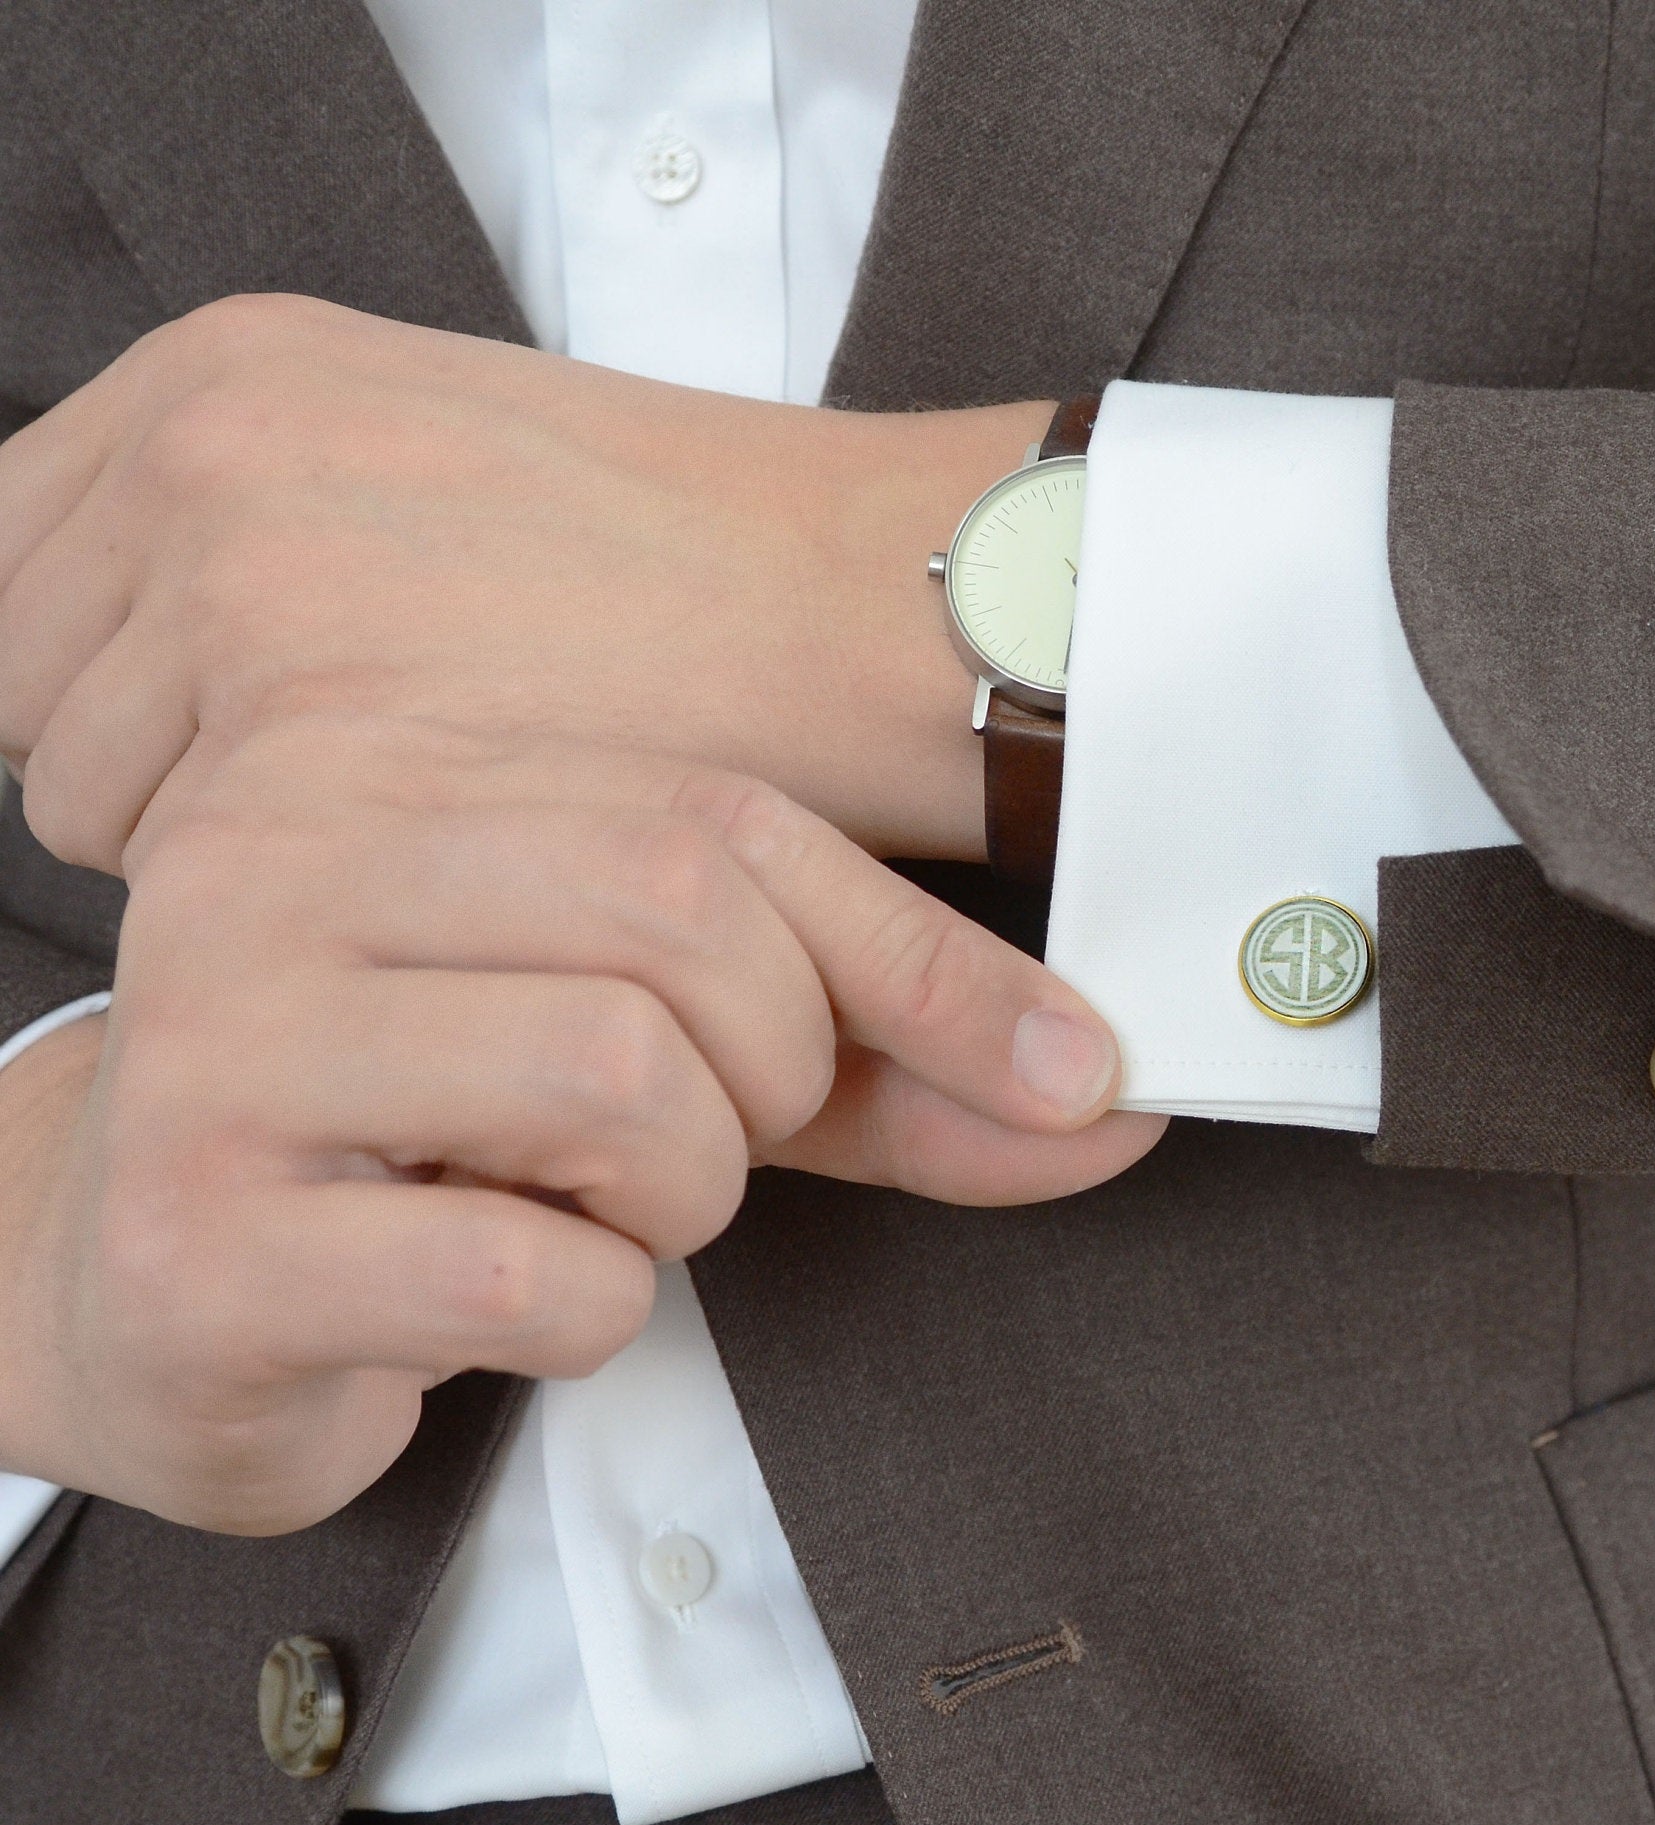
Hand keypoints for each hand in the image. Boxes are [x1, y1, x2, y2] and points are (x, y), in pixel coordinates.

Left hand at [0, 293, 1043, 874]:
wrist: (858, 610)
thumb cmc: (692, 563)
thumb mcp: (439, 453)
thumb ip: (263, 515)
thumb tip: (140, 631)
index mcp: (230, 370)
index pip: (13, 566)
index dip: (106, 675)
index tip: (221, 741)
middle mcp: (210, 459)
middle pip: (28, 684)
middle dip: (145, 764)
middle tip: (329, 805)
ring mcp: (249, 588)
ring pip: (92, 800)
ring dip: (215, 848)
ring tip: (395, 844)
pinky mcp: (314, 731)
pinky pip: (193, 881)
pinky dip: (291, 911)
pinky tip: (421, 882)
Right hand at [0, 716, 1161, 1531]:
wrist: (144, 1281)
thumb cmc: (435, 1152)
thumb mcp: (683, 1075)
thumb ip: (886, 1074)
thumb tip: (1113, 1103)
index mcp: (404, 778)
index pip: (736, 825)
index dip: (933, 966)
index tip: (1064, 1072)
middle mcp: (292, 863)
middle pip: (687, 930)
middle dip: (769, 1086)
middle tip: (689, 1147)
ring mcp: (225, 1042)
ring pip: (620, 1084)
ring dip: (678, 1198)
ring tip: (583, 1209)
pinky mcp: (197, 1234)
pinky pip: (523, 1264)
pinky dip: (582, 1311)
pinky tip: (495, 1297)